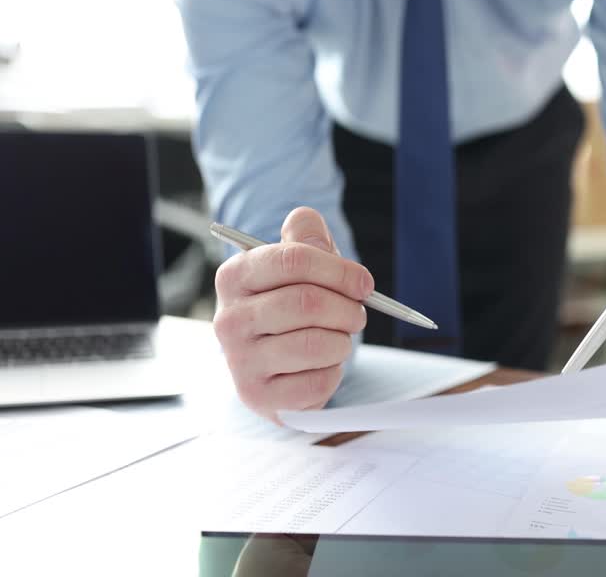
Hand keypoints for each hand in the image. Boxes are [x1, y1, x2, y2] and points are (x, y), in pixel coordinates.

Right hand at [212, 207, 371, 422]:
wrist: (276, 365)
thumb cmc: (293, 304)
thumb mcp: (299, 265)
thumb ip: (306, 236)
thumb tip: (306, 221)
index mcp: (235, 276)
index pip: (293, 259)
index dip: (340, 270)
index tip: (365, 283)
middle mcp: (229, 319)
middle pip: (307, 302)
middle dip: (347, 308)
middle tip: (357, 314)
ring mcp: (240, 361)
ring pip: (315, 343)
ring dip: (342, 341)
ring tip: (339, 338)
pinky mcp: (258, 396)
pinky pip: (317, 382)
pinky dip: (334, 372)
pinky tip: (322, 366)